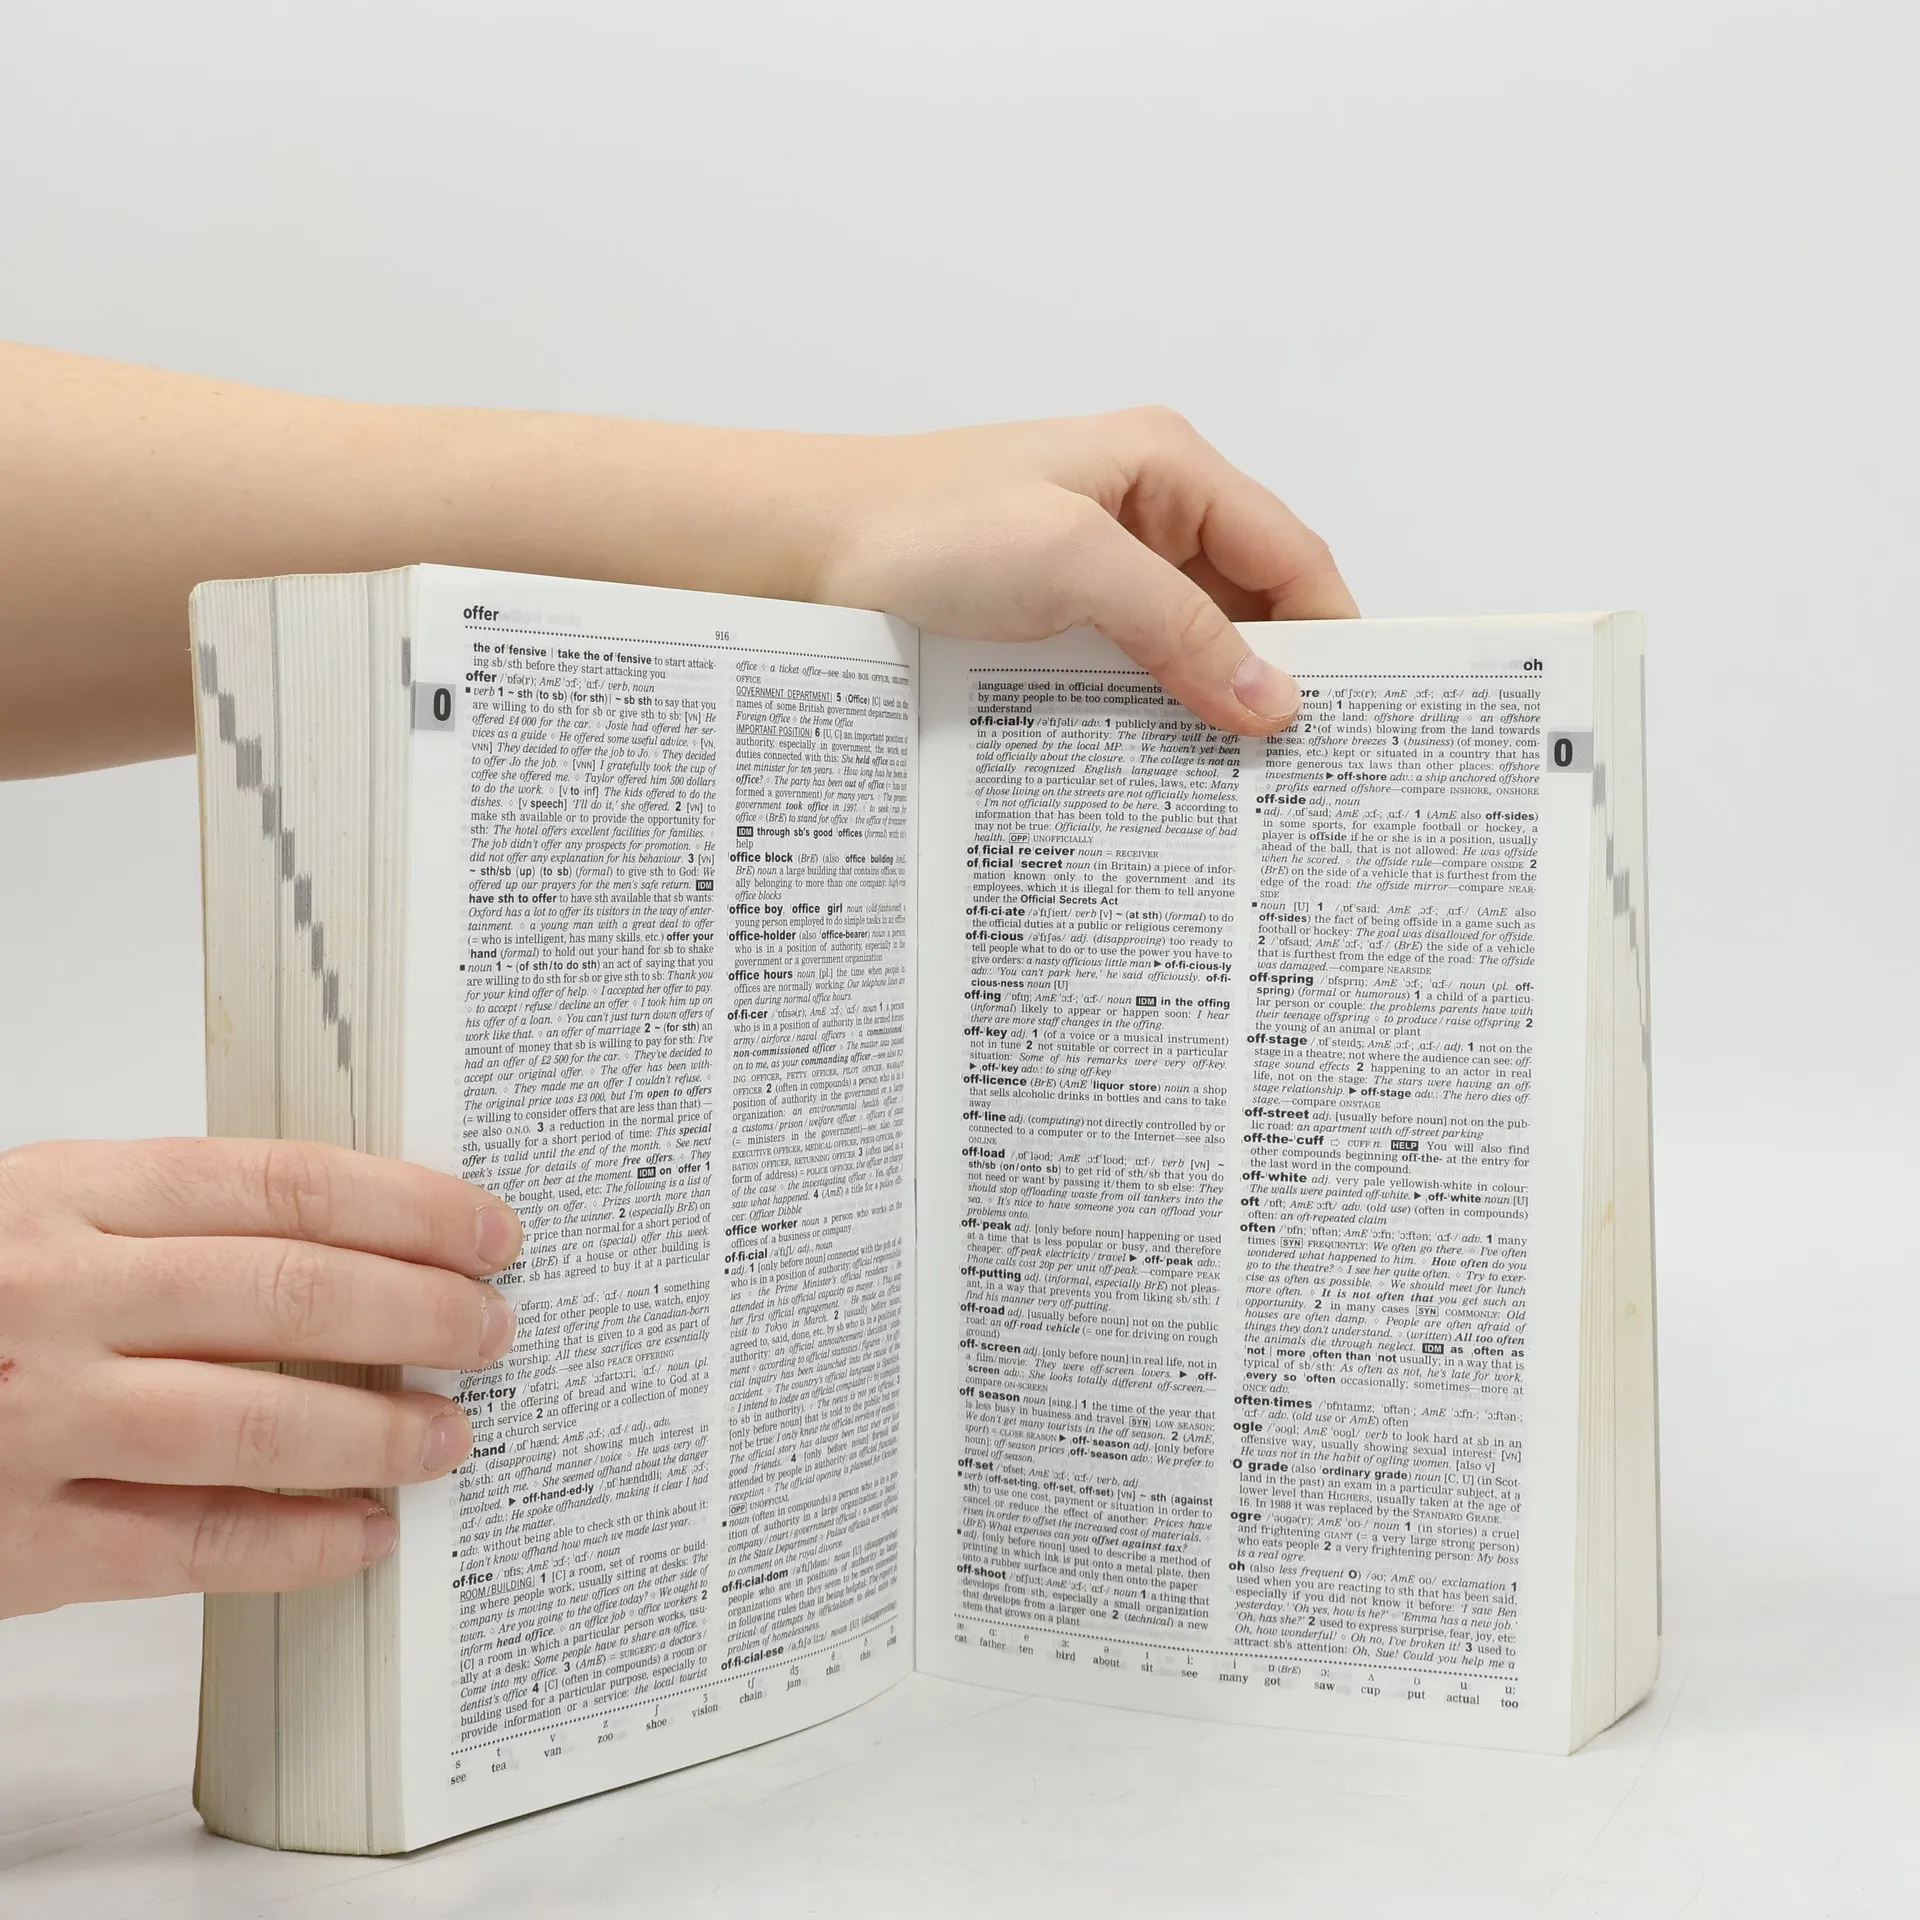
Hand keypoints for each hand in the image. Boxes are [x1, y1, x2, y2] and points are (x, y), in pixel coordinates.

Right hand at [0, 1136, 520, 1617]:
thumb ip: (171, 1223)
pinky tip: (362, 1533)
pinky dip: (298, 1543)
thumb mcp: (36, 1217)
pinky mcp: (19, 1542)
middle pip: (291, 1294)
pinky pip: (190, 1544)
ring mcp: (33, 1421)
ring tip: (451, 1433)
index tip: (487, 1232)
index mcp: (64, 1196)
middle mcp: (55, 1299)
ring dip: (379, 1432)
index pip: (283, 1186)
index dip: (410, 1208)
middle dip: (423, 1314)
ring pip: (255, 1423)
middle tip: (493, 1330)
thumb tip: (358, 1241)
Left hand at [813, 407, 1357, 734]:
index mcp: (1166, 466)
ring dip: (1212, 704)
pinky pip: (1131, 667)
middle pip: (1249, 603)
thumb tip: (1272, 700)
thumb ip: (1178, 629)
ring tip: (1242, 785)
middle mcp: (1144, 510)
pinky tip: (1163, 766)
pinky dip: (1154, 711)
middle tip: (1303, 772)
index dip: (1331, 634)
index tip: (1355, 719)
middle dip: (1276, 678)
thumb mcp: (1070, 564)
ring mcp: (1096, 565)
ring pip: (1190, 643)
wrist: (794, 552)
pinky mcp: (1053, 616)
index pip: (1290, 553)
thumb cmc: (919, 527)